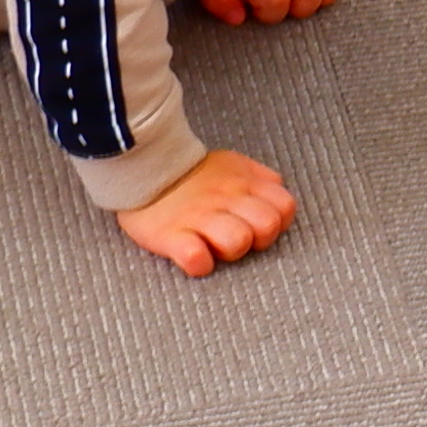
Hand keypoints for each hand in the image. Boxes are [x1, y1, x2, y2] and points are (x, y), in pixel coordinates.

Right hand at [111, 147, 294, 275]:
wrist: (140, 168)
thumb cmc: (193, 176)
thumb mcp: (232, 165)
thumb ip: (260, 177)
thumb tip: (277, 188)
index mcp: (243, 183)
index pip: (285, 206)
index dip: (277, 220)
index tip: (256, 223)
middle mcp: (225, 199)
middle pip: (267, 226)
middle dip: (257, 238)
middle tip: (234, 235)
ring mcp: (198, 217)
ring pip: (237, 242)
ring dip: (228, 250)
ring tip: (211, 243)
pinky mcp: (169, 236)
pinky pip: (195, 258)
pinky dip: (197, 262)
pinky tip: (192, 253)